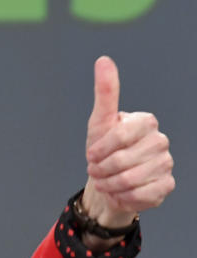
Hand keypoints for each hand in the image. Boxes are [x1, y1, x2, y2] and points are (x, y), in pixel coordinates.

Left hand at [83, 56, 173, 226]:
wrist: (107, 180)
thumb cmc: (103, 148)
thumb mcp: (99, 121)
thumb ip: (105, 92)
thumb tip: (104, 60)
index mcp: (146, 122)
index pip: (120, 135)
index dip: (100, 148)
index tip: (91, 154)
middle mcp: (160, 141)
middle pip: (123, 160)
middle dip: (101, 169)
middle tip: (96, 170)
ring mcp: (166, 163)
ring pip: (131, 179)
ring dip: (109, 185)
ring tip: (105, 181)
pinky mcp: (166, 185)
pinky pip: (142, 195)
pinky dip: (123, 196)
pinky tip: (119, 192)